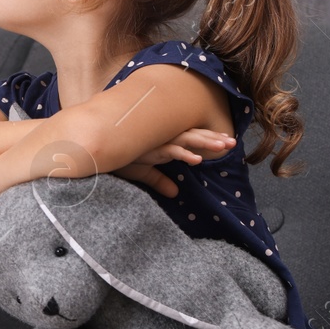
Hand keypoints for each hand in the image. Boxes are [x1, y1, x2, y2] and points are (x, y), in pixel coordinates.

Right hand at [111, 128, 233, 197]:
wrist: (95, 152)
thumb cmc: (116, 158)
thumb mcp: (141, 172)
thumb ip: (159, 181)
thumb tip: (174, 193)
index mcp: (162, 140)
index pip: (190, 137)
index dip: (208, 138)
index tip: (226, 141)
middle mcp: (161, 138)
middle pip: (193, 135)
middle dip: (213, 138)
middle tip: (233, 142)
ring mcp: (156, 142)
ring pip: (186, 139)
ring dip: (205, 142)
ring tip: (223, 147)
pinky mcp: (148, 150)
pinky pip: (170, 151)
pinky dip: (184, 154)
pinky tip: (198, 159)